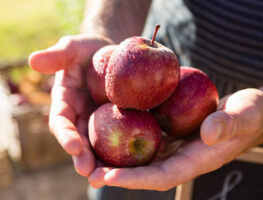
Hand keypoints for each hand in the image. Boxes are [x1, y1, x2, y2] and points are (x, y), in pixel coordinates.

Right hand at [28, 34, 112, 175]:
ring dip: (102, 161)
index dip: (65, 134)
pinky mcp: (118, 121)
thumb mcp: (74, 48)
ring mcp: (100, 121)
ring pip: (99, 145)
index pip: (61, 121)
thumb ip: (57, 55)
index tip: (73, 146)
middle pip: (79, 141)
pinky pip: (121, 136)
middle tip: (89, 172)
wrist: (112, 53)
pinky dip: (124, 150)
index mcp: (66, 102)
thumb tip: (32, 60)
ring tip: (108, 176)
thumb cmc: (90, 50)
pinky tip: (133, 161)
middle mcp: (81, 117)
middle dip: (82, 157)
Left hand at [88, 88, 262, 190]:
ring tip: (89, 154)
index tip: (109, 178)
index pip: (163, 176)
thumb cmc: (251, 114)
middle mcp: (181, 156)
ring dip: (117, 156)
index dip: (136, 180)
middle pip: (145, 170)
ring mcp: (176, 144)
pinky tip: (111, 126)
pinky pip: (148, 135)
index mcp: (197, 159)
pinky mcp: (172, 131)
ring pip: (143, 155)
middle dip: (117, 174)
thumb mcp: (245, 115)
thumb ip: (229, 124)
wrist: (250, 109)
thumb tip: (208, 134)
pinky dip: (129, 134)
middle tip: (87, 172)